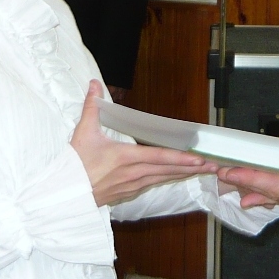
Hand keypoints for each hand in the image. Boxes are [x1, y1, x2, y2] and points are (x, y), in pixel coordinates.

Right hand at [71, 81, 215, 206]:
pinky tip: (178, 176)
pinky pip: (154, 184)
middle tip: (214, 166)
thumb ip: (91, 107)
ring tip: (203, 171)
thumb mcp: (83, 133)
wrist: (64, 194)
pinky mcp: (129, 192)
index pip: (159, 158)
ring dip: (184, 174)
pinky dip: (169, 179)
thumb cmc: (74, 166)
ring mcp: (132, 185)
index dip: (181, 159)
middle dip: (193, 168)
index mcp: (125, 158)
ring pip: (164, 179)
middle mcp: (133, 174)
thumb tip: (94, 84)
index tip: (199, 159)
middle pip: (169, 171)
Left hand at [217, 127, 278, 217]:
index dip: (251, 178)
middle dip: (249, 184)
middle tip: (224, 175)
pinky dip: (276, 192)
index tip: (231, 173)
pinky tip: (260, 195)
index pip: (277, 185)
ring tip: (234, 187)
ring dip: (259, 190)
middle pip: (277, 194)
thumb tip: (275, 147)